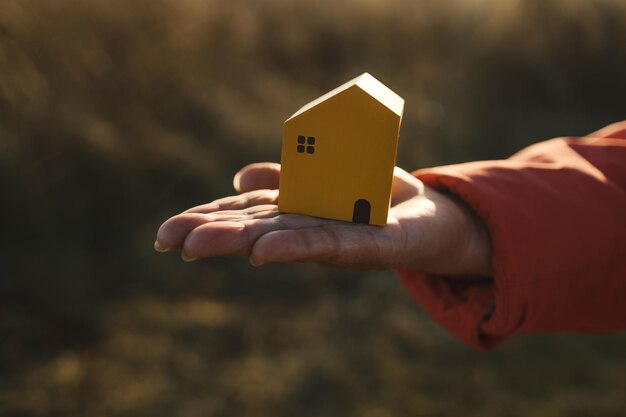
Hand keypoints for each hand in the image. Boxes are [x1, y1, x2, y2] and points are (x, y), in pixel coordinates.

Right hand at [155, 163, 492, 276]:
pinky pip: (330, 245)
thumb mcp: (329, 175)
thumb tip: (240, 178)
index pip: (244, 213)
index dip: (206, 218)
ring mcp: (335, 239)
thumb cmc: (377, 196)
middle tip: (165, 240)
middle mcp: (307, 228)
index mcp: (294, 211)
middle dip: (209, 232)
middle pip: (253, 228)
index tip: (168, 231)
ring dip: (239, 242)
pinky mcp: (370, 246)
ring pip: (281, 239)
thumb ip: (287, 177)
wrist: (433, 218)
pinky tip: (265, 251)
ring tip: (196, 245)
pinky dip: (295, 247)